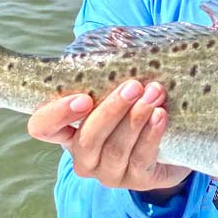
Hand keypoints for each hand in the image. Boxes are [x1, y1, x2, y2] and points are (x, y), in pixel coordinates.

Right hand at [27, 80, 192, 191]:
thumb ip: (112, 66)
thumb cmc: (137, 105)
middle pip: (86, 139)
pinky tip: (161, 115)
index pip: (42, 128)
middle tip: (134, 85)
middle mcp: (84, 156)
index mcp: (69, 131)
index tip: (83, 98)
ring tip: (154, 94)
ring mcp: (108, 172)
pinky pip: (140, 158)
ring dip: (136, 118)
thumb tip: (119, 37)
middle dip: (111, 110)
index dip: (56, 115)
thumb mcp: (120, 86)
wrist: (174, 140)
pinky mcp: (136, 180)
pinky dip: (151, 134)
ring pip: (115, 149)